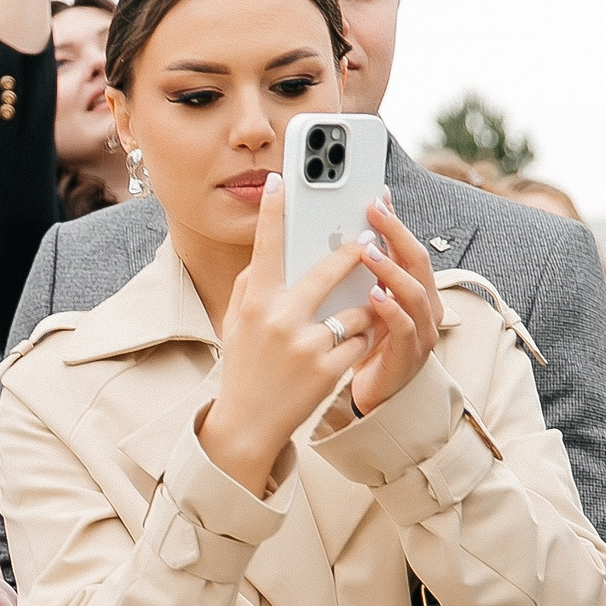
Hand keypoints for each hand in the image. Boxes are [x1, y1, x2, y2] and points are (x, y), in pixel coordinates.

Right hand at [196, 174, 371, 495]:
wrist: (247, 425)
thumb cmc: (245, 368)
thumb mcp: (237, 325)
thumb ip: (252, 287)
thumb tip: (272, 254)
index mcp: (253, 305)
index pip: (265, 249)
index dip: (273, 212)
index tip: (281, 181)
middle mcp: (278, 320)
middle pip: (328, 270)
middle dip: (353, 252)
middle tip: (367, 239)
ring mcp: (306, 344)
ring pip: (356, 306)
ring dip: (361, 307)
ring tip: (351, 317)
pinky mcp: (329, 367)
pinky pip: (362, 338)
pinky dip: (361, 339)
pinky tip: (347, 348)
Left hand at [343, 192, 442, 417]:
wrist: (368, 396)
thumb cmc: (358, 348)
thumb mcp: (354, 307)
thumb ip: (345, 279)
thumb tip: (317, 241)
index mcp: (406, 288)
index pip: (403, 245)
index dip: (393, 220)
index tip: (375, 194)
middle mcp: (421, 304)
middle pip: (416, 260)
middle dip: (396, 233)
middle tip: (372, 210)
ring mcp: (420, 330)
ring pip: (415, 293)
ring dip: (393, 270)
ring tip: (369, 252)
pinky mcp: (410, 356)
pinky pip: (404, 329)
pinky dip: (391, 311)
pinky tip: (373, 297)